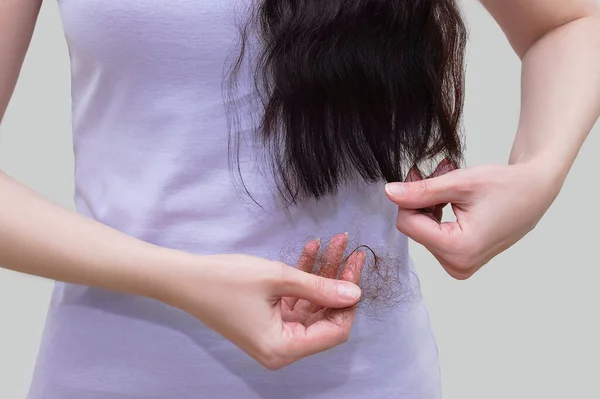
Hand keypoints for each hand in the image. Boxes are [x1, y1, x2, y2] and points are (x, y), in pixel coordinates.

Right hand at [157, 233, 364, 369]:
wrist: (185, 279)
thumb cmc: (225, 280)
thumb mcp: (277, 279)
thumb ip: (319, 287)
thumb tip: (355, 294)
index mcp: (283, 348)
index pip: (334, 331)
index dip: (348, 302)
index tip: (355, 270)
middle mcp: (281, 348)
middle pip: (324, 316)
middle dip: (338, 281)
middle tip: (349, 249)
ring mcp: (274, 334)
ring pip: (312, 304)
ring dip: (322, 273)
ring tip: (335, 241)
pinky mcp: (267, 320)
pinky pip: (295, 300)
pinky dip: (303, 277)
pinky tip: (313, 249)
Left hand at [385, 160, 561, 278]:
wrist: (536, 191)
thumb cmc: (506, 186)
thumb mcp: (459, 183)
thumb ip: (421, 191)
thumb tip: (390, 193)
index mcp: (458, 249)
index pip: (408, 224)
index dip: (408, 197)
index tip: (418, 175)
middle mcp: (459, 265)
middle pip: (415, 229)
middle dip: (421, 199)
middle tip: (436, 173)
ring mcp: (461, 266)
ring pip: (423, 231)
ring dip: (429, 204)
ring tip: (448, 181)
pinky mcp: (462, 261)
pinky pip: (435, 237)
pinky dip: (437, 215)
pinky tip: (450, 197)